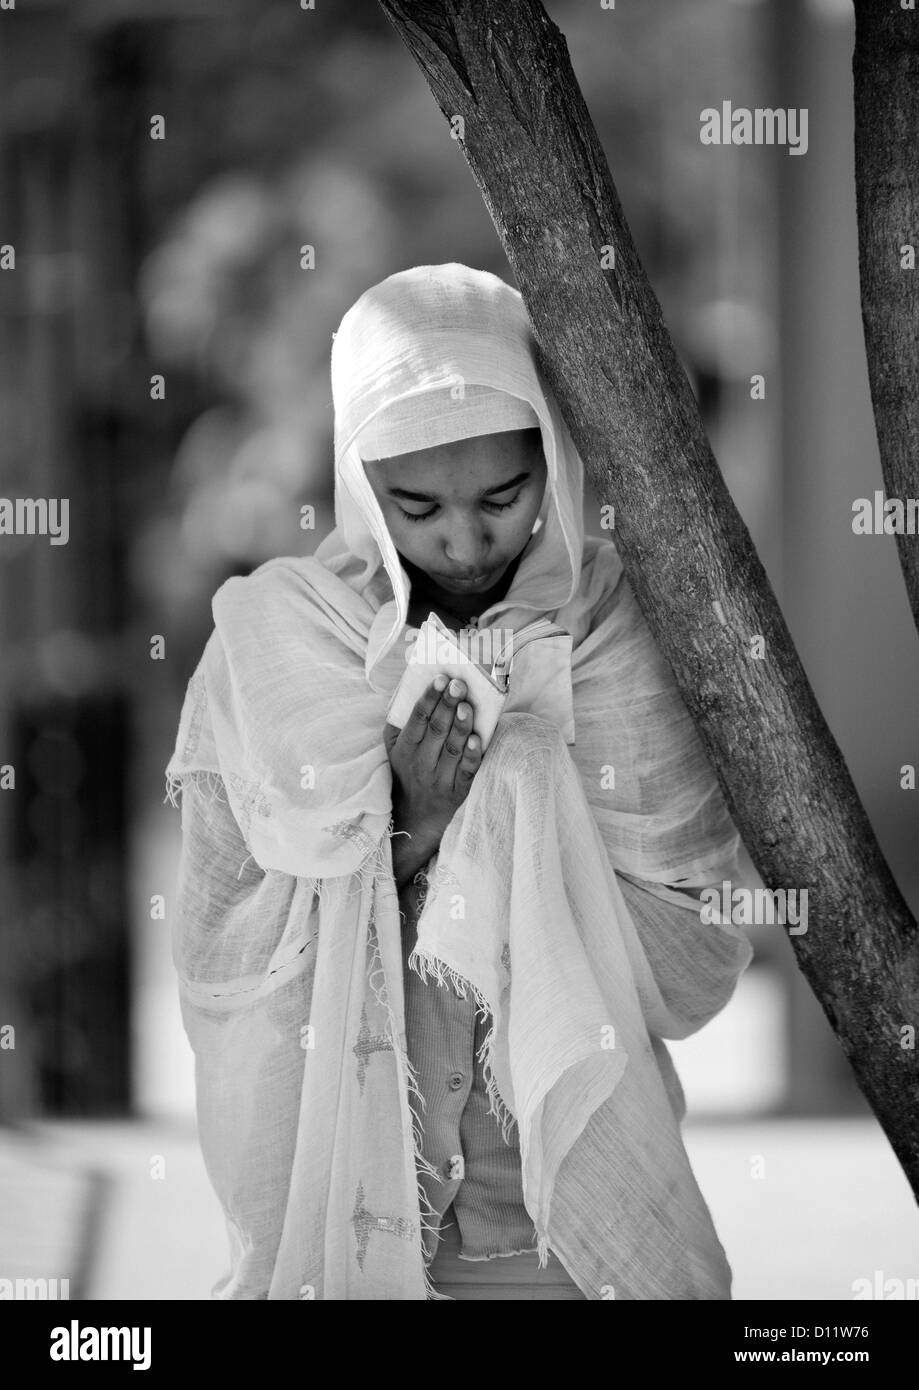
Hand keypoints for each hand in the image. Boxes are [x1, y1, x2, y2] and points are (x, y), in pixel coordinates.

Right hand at [383, 674, 482, 847]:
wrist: (412, 818)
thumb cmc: (406, 772)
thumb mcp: (394, 749)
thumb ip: (401, 721)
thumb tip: (412, 687)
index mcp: (404, 749)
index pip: (417, 719)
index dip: (429, 698)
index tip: (440, 678)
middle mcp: (420, 764)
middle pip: (436, 730)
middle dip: (447, 705)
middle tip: (458, 684)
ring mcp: (439, 779)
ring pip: (452, 748)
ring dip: (461, 725)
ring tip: (467, 704)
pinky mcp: (457, 792)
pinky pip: (466, 772)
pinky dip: (472, 755)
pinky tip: (477, 738)